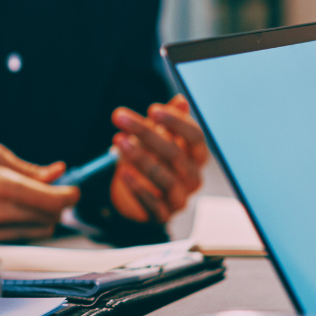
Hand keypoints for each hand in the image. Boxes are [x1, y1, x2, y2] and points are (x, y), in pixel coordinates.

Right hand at [0, 144, 79, 241]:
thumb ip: (31, 168)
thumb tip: (59, 172)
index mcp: (1, 182)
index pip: (50, 198)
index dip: (69, 195)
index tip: (72, 191)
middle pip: (48, 216)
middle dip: (59, 205)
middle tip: (55, 194)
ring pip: (40, 230)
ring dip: (46, 218)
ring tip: (35, 204)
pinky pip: (23, 238)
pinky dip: (31, 227)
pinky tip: (22, 215)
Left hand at [109, 96, 209, 221]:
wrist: (138, 197)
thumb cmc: (153, 161)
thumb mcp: (159, 138)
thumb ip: (168, 122)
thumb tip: (181, 100)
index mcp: (197, 156)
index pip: (195, 137)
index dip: (176, 122)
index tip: (153, 109)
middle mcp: (193, 177)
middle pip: (174, 153)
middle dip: (146, 132)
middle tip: (120, 117)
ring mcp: (180, 197)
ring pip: (164, 177)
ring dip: (140, 157)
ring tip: (118, 141)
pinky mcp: (163, 215)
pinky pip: (153, 203)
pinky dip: (138, 189)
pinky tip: (123, 173)